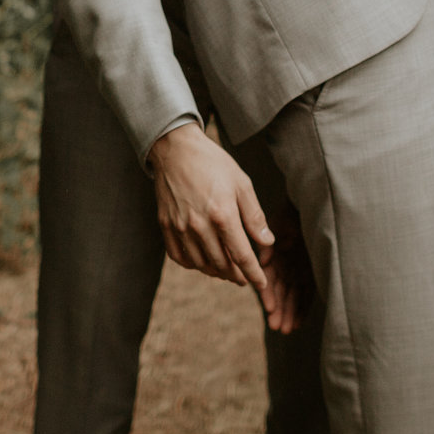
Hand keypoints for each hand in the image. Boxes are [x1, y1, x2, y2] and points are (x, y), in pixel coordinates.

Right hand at [148, 123, 282, 322]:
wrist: (176, 149)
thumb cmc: (213, 163)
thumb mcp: (242, 184)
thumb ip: (254, 216)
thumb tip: (267, 242)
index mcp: (222, 214)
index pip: (241, 255)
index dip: (253, 274)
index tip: (262, 284)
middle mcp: (199, 225)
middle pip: (221, 264)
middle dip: (236, 275)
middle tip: (244, 278)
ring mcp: (179, 227)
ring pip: (200, 264)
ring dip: (216, 272)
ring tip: (226, 271)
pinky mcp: (166, 225)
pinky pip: (179, 257)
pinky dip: (193, 265)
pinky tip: (202, 262)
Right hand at [257, 205, 314, 336]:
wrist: (316, 201)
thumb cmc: (296, 211)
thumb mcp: (282, 221)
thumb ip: (272, 241)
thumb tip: (263, 261)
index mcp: (275, 254)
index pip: (270, 278)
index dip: (269, 294)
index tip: (269, 308)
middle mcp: (285, 264)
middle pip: (281, 291)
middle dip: (279, 310)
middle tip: (277, 327)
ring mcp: (298, 269)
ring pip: (293, 296)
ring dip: (288, 313)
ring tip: (285, 330)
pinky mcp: (312, 273)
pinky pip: (307, 294)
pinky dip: (302, 308)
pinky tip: (298, 323)